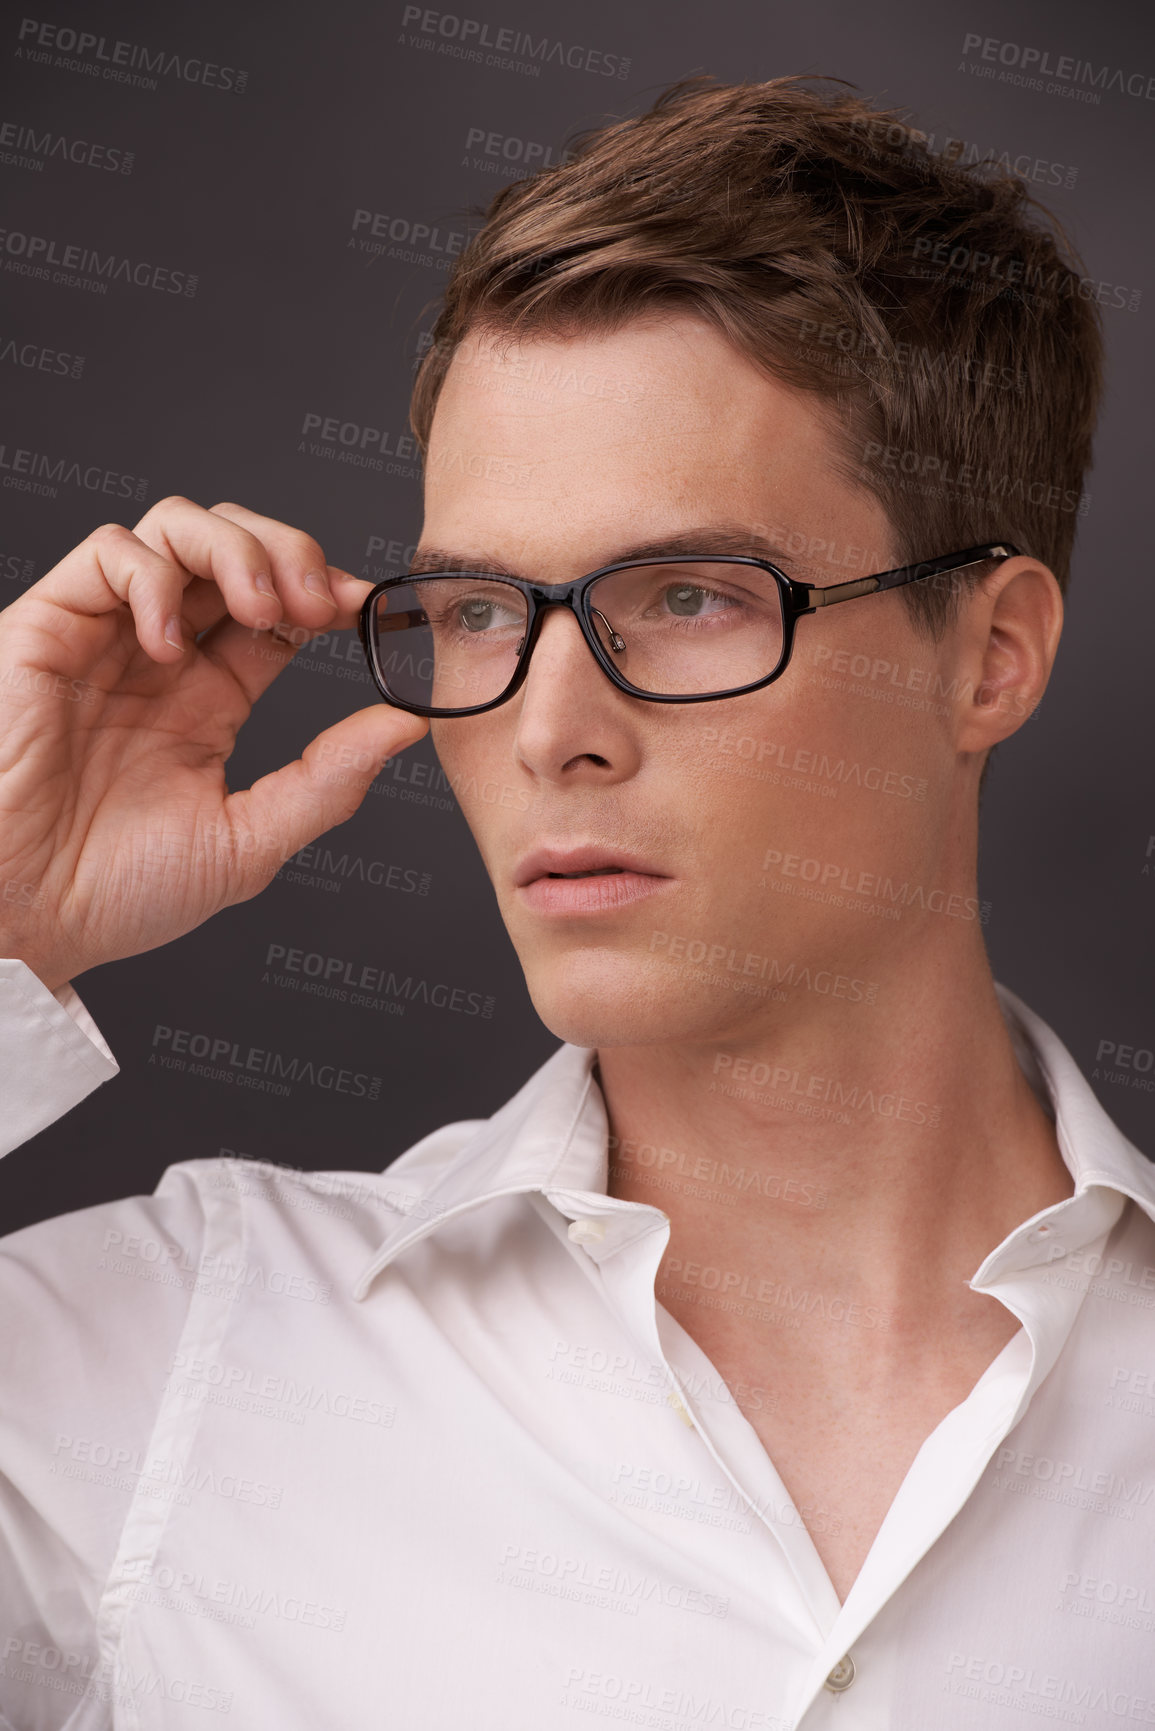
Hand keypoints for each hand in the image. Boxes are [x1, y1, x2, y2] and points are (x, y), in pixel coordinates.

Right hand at [0, 497, 427, 990]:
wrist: (24, 919)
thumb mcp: (249, 841)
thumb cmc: (117, 894)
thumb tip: (408, 722)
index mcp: (210, 701)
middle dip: (289, 552)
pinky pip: (107, 552)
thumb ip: (329, 780)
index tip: (365, 610)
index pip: (280, 610)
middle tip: (317, 602)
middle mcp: (163, 659)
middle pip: (235, 547)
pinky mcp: (49, 628)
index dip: (326, 592)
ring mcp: (107, 637)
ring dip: (234, 549)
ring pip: (176, 529)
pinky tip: (170, 643)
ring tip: (260, 610)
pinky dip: (155, 575)